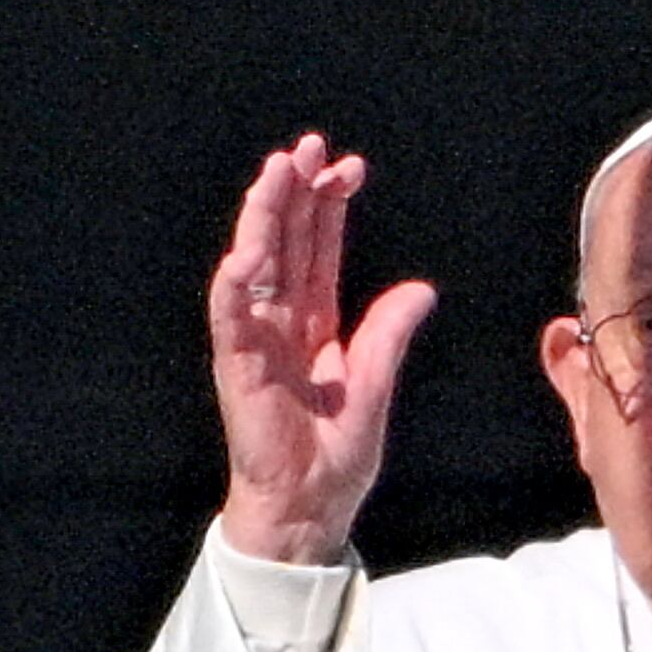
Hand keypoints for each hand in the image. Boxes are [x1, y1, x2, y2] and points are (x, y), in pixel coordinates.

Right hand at [209, 134, 437, 565]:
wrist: (310, 506)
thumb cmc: (336, 456)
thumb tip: (421, 289)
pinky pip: (230, 314)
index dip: (330, 206)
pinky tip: (247, 247)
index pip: (319, 249)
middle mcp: (280, 321)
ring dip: (265, 216)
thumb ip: (389, 333)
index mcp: (313, 323)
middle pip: (286, 242)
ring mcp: (255, 339)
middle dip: (296, 192)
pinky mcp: (237, 364)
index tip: (349, 167)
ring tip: (278, 170)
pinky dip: (235, 281)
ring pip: (256, 262)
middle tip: (311, 145)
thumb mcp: (374, 384)